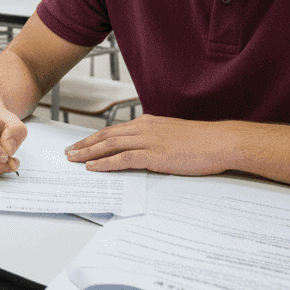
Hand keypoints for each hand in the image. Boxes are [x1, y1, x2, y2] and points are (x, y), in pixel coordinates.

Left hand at [64, 115, 236, 174]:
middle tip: (69, 152)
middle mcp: (145, 128)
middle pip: (107, 135)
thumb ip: (158, 138)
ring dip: (89, 153)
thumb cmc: (203, 141)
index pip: (116, 129)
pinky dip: (105, 163)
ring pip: (110, 145)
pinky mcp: (155, 155)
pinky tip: (93, 167)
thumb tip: (147, 149)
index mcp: (150, 123)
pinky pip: (123, 158)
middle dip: (86, 144)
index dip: (96, 137)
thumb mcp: (175, 135)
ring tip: (74, 160)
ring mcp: (149, 141)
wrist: (220, 142)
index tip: (82, 143)